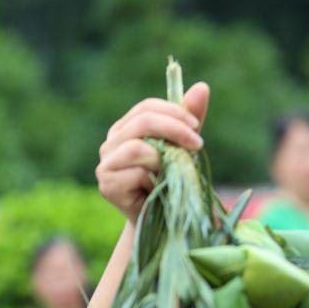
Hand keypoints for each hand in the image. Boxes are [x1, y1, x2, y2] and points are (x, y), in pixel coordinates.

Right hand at [95, 82, 209, 222]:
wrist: (163, 221)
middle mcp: (112, 142)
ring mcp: (105, 163)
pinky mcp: (107, 184)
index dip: (174, 112)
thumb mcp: (185, 148)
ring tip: (174, 173)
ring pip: (137, 147)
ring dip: (164, 159)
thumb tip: (202, 86)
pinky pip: (135, 172)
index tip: (197, 127)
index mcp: (127, 128)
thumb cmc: (173, 182)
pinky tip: (158, 190)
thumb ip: (190, 119)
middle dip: (175, 129)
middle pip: (142, 122)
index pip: (146, 107)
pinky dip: (154, 180)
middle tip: (199, 144)